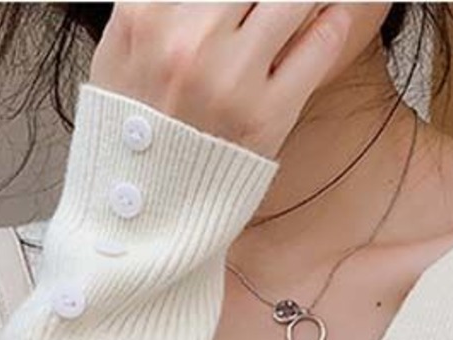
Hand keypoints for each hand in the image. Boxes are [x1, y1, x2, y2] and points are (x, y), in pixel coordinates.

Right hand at [90, 1, 351, 157]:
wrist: (147, 205)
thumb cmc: (134, 125)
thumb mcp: (119, 48)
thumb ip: (154, 2)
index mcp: (145, 15)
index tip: (243, 0)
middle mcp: (188, 40)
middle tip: (279, 4)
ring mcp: (230, 77)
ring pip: (289, 2)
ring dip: (305, 0)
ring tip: (310, 4)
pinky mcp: (267, 114)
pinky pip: (315, 49)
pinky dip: (330, 27)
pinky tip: (333, 18)